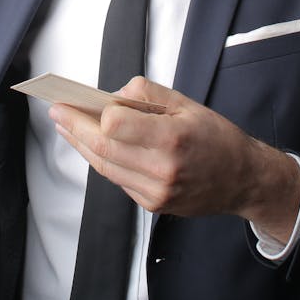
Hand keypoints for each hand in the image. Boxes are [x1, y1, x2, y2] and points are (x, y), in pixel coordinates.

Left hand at [49, 76, 299, 241]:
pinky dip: (103, 161)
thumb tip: (113, 95)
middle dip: (74, 128)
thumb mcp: (186, 103)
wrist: (242, 179)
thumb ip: (147, 95)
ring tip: (66, 126)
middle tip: (57, 112)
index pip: (115, 125)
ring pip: (105, 167)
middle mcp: (162, 168)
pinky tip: (94, 145)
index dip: (92, 113)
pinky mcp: (152, 204)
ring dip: (82, 145)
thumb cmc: (216, 136)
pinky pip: (118, 179)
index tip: (73, 100)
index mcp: (172, 137)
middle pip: (102, 149)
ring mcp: (156, 191)